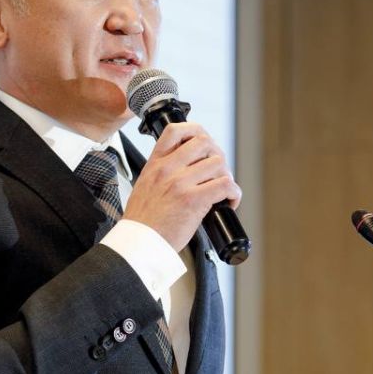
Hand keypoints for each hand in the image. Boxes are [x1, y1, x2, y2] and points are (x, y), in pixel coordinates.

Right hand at [123, 121, 240, 251]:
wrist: (138, 242)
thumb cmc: (143, 221)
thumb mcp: (144, 186)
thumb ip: (162, 173)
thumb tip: (187, 168)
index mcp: (155, 164)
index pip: (176, 130)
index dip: (196, 131)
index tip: (204, 144)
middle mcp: (168, 169)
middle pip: (204, 142)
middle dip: (216, 155)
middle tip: (217, 171)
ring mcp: (181, 183)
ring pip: (218, 163)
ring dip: (226, 176)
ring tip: (222, 190)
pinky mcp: (194, 201)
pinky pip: (225, 186)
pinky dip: (233, 193)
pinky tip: (229, 202)